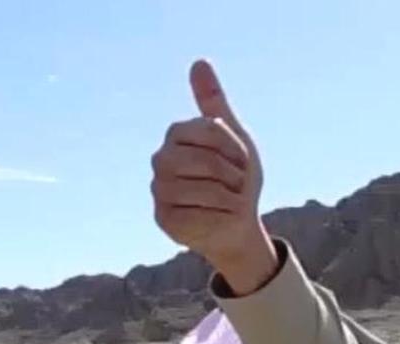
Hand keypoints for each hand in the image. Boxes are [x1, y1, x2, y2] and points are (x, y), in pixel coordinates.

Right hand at [151, 59, 276, 293]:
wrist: (237, 225)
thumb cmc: (236, 179)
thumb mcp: (235, 137)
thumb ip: (214, 102)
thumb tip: (199, 62)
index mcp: (176, 135)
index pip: (211, 129)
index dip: (235, 148)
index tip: (240, 161)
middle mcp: (161, 160)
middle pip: (206, 161)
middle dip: (233, 176)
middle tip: (236, 185)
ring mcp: (159, 190)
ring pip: (205, 190)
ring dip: (229, 199)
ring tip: (228, 202)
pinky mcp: (163, 219)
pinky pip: (201, 216)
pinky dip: (221, 218)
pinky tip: (219, 219)